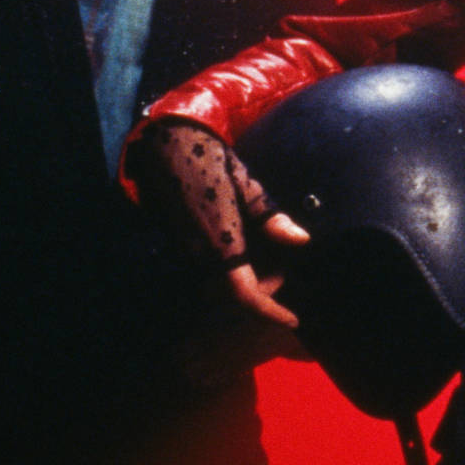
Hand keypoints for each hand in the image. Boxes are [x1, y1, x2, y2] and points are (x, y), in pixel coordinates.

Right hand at [133, 119, 308, 326]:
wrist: (162, 144)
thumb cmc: (207, 158)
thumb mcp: (246, 183)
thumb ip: (270, 217)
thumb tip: (301, 241)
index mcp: (219, 240)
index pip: (244, 293)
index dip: (269, 311)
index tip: (294, 320)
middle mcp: (200, 252)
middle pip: (238, 291)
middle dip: (266, 288)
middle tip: (290, 270)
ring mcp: (188, 249)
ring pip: (226, 280)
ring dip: (253, 276)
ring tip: (277, 256)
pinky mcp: (182, 241)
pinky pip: (213, 266)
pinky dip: (238, 264)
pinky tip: (255, 243)